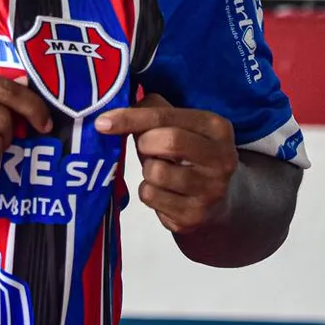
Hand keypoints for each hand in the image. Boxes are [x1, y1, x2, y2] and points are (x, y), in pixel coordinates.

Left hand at [94, 93, 237, 232]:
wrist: (218, 199)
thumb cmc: (186, 152)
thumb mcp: (178, 124)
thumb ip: (152, 110)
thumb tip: (115, 108)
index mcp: (216, 127)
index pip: (166, 116)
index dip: (131, 117)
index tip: (103, 122)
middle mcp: (221, 159)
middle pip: (168, 141)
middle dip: (145, 143)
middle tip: (145, 147)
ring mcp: (211, 191)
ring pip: (156, 172)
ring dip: (147, 169)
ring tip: (160, 169)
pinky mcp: (194, 216)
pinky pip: (151, 197)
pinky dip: (147, 191)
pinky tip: (164, 191)